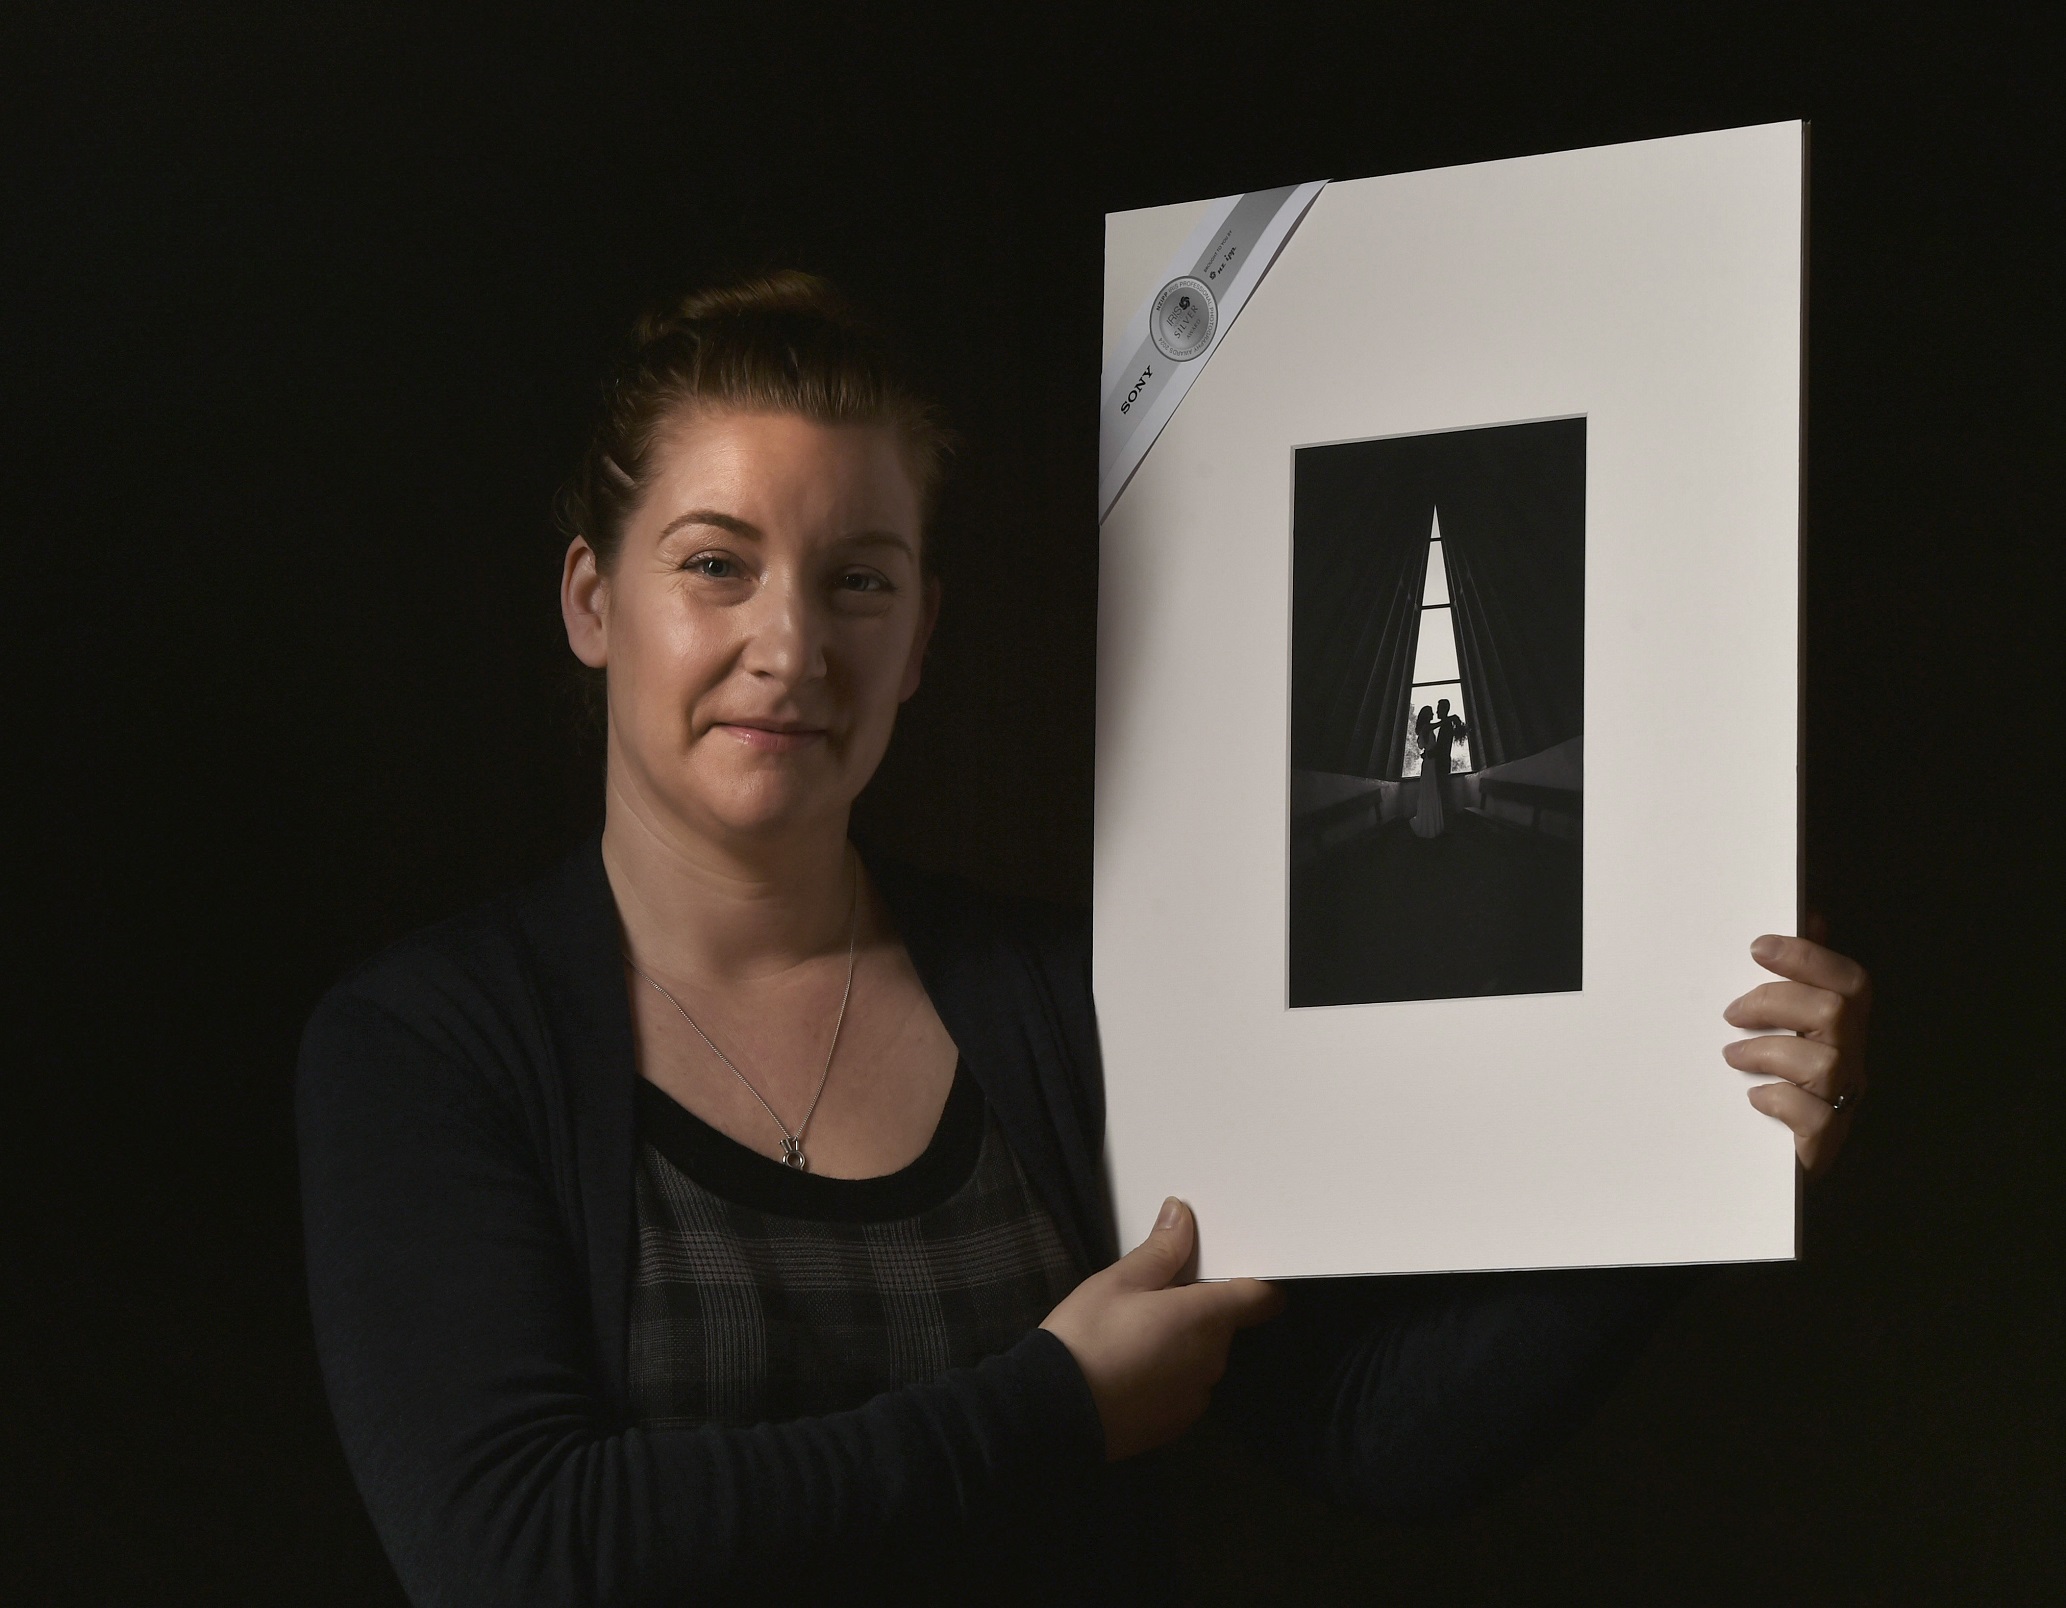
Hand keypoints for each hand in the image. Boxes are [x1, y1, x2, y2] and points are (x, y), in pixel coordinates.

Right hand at [1040, 1197, 1283, 1460]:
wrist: (1054, 1413)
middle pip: (1225, 1325)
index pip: (1261, 1298)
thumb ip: (1161, 1250)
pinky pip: (1185, 1388)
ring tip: (1136, 1334)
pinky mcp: (1176, 1423)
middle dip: (1200, 1308)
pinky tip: (1131, 1370)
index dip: (1255, 1283)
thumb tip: (1183, 1216)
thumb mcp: (1118, 1281)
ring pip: (1203, 1357)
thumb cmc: (1088, 1337)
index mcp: (1205, 1317)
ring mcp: (1196, 1396)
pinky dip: (1168, 1375)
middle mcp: (1212, 1360)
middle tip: (1156, 1295)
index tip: (1233, 1271)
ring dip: (1184, 1342)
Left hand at [1723, 920, 1871, 1180]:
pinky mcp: (1826, 1137)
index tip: (1757, 947)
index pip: (1848, 980)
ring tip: (1733, 1056)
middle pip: (1834, 1011)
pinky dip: (1779, 1101)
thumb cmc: (1788, 1078)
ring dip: (1767, 1052)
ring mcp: (1845, 1097)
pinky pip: (1814, 1115)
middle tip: (1730, 1013)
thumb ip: (1802, 974)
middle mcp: (1854, 1058)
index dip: (1807, 957)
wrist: (1789, 1155)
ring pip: (1822, 1062)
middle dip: (1774, 1002)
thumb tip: (1814, 915)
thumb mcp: (1792, 1022)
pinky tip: (1756, 1097)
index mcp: (1848, 1025)